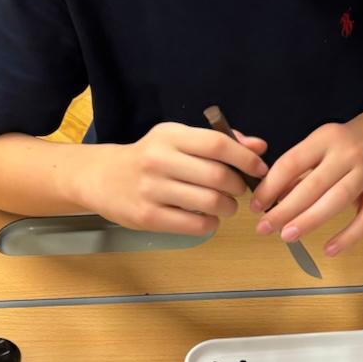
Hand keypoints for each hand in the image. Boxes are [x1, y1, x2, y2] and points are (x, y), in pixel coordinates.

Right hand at [70, 122, 266, 235]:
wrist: (103, 178)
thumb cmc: (149, 157)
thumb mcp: (178, 139)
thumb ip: (219, 141)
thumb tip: (259, 148)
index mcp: (170, 136)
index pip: (217, 144)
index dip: (245, 158)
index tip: (259, 169)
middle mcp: (159, 160)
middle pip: (218, 176)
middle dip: (239, 187)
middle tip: (239, 190)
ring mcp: (152, 190)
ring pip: (210, 203)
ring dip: (228, 207)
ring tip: (225, 205)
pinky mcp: (148, 217)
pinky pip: (194, 225)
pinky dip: (210, 224)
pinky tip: (207, 218)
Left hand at [252, 111, 362, 256]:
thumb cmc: (353, 139)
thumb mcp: (323, 142)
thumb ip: (301, 168)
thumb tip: (274, 197)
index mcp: (327, 138)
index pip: (292, 163)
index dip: (271, 186)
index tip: (256, 205)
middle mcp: (348, 154)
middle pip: (312, 185)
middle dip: (284, 209)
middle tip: (264, 227)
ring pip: (336, 200)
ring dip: (309, 221)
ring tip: (287, 236)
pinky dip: (348, 237)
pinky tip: (329, 250)